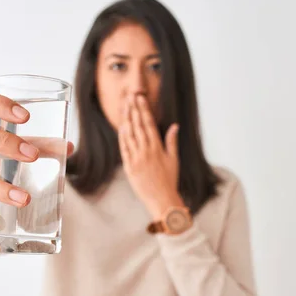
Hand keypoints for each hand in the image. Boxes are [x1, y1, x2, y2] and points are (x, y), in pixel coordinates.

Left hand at [118, 95, 183, 218]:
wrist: (161, 199)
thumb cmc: (169, 180)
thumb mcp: (174, 160)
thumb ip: (172, 142)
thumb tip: (174, 126)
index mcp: (158, 148)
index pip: (149, 124)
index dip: (143, 109)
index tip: (140, 98)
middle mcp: (146, 151)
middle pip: (138, 126)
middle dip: (133, 109)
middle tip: (129, 96)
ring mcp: (136, 158)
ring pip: (129, 135)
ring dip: (126, 119)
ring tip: (124, 107)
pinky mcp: (129, 167)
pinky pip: (124, 149)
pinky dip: (122, 137)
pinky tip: (121, 127)